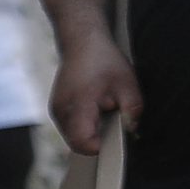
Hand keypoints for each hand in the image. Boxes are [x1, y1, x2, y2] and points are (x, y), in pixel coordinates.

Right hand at [49, 33, 143, 155]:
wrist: (82, 41)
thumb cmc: (104, 60)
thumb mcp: (127, 83)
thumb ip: (133, 110)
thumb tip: (133, 132)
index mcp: (77, 105)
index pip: (83, 143)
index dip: (102, 146)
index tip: (118, 136)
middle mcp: (61, 111)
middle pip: (78, 144)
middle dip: (99, 140)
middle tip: (115, 122)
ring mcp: (56, 110)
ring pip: (73, 137)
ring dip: (91, 132)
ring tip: (105, 112)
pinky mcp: (57, 108)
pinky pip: (71, 128)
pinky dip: (85, 125)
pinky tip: (96, 110)